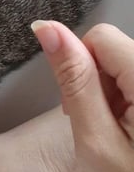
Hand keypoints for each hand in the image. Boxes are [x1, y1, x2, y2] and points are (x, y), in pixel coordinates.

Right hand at [32, 20, 133, 171]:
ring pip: (130, 67)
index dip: (80, 69)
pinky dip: (132, 106)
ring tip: (124, 141)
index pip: (101, 37)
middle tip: (102, 134)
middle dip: (100, 84)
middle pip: (119, 50)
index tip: (80, 113)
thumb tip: (46, 28)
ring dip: (117, 96)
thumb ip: (74, 81)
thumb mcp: (96, 142)